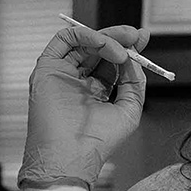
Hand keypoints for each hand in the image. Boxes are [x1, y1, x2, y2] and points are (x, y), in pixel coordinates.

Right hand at [17, 25, 149, 189]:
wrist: (71, 155)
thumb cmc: (98, 141)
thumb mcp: (129, 110)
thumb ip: (135, 83)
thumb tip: (135, 59)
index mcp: (97, 90)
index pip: (114, 62)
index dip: (129, 48)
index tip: (143, 37)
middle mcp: (78, 80)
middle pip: (100, 49)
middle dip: (120, 38)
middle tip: (135, 35)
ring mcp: (63, 73)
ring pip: (84, 42)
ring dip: (107, 38)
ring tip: (122, 50)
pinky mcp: (47, 68)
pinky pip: (63, 40)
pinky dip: (84, 35)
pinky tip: (102, 44)